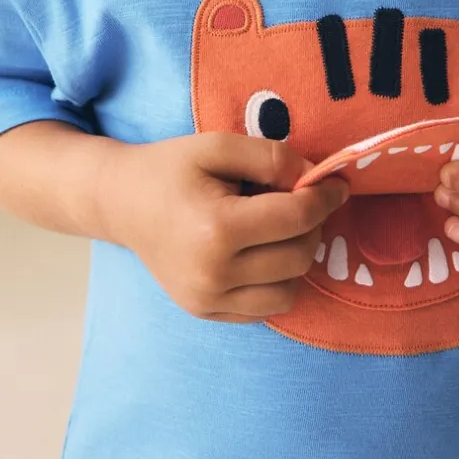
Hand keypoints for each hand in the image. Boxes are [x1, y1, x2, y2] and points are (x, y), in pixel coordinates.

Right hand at [106, 132, 349, 322]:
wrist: (121, 202)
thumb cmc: (170, 168)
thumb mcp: (217, 146)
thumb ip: (270, 157)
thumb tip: (314, 178)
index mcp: (217, 229)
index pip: (296, 218)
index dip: (325, 198)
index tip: (337, 185)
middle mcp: (214, 274)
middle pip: (299, 256)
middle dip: (310, 225)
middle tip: (297, 200)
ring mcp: (208, 300)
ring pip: (289, 290)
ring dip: (295, 256)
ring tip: (274, 228)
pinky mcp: (206, 313)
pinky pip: (266, 308)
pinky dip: (275, 280)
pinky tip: (257, 252)